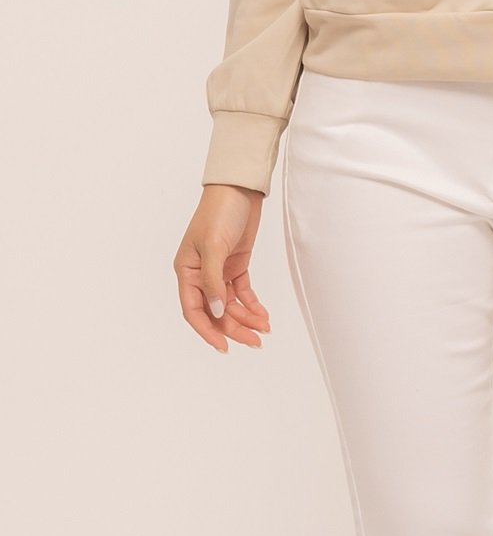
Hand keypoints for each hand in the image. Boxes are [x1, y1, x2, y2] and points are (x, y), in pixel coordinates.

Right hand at [174, 184, 271, 353]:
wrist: (240, 188)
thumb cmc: (219, 212)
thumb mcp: (214, 246)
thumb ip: (213, 281)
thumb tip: (216, 311)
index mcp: (186, 270)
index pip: (194, 309)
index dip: (207, 330)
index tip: (223, 347)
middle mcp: (200, 274)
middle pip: (216, 310)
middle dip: (234, 328)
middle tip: (254, 342)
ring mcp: (219, 270)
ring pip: (230, 304)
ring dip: (246, 318)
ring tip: (264, 329)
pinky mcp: (236, 264)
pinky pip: (242, 292)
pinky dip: (252, 304)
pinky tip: (263, 315)